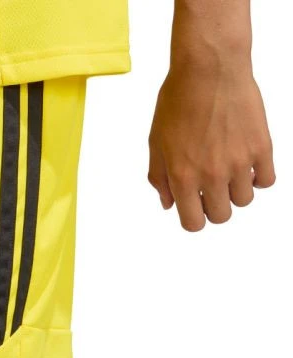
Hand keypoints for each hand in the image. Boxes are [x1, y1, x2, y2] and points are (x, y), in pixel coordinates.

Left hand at [148, 63, 275, 231]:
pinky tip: (247, 164)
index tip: (194, 206)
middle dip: (214, 207)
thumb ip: (160, 178)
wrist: (210, 68)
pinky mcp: (261, 146)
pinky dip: (258, 177)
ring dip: (236, 191)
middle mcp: (212, 174)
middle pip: (221, 216)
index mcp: (183, 177)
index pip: (193, 223)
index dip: (193, 218)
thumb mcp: (156, 143)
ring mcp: (239, 162)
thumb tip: (169, 204)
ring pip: (245, 200)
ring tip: (228, 171)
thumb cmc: (178, 101)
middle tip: (210, 189)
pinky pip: (267, 180)